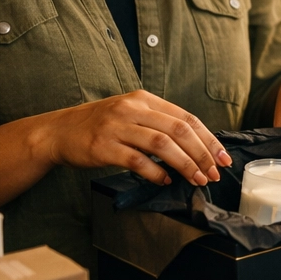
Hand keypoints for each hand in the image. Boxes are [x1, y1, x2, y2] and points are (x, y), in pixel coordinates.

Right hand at [37, 90, 230, 186]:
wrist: (58, 131)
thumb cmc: (100, 126)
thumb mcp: (131, 114)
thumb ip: (159, 124)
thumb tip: (197, 146)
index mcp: (144, 99)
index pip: (187, 118)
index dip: (209, 139)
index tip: (222, 158)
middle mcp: (132, 109)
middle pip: (179, 131)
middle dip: (202, 154)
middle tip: (213, 173)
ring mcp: (116, 127)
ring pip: (162, 144)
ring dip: (185, 164)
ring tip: (196, 179)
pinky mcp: (103, 147)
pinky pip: (136, 160)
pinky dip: (155, 172)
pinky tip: (165, 180)